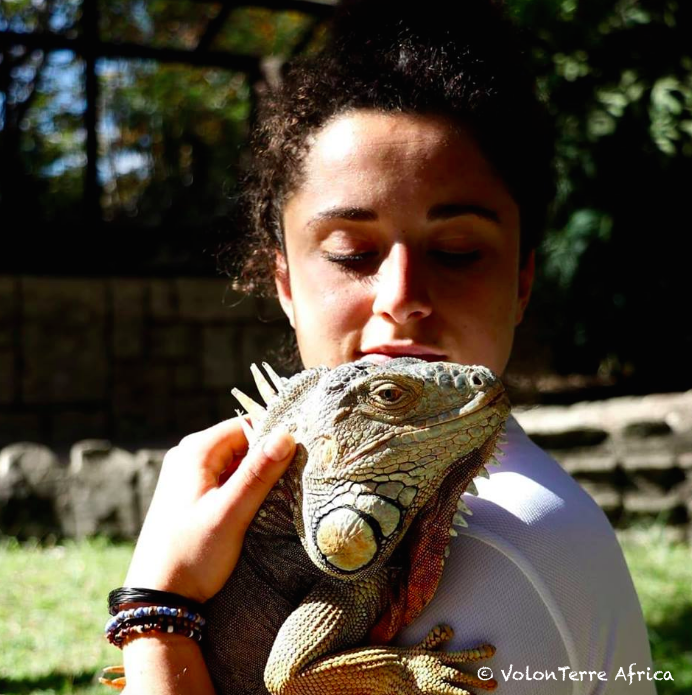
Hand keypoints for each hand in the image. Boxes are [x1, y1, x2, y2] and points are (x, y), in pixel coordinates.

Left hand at [124, 417, 294, 602]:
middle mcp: (187, 456)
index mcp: (195, 451)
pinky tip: (260, 505)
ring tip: (281, 494)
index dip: (273, 437)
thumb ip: (259, 473)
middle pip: (241, 442)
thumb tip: (286, 434)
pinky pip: (225, 478)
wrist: (158, 597)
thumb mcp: (231, 513)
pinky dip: (245, 487)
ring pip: (235, 461)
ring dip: (258, 474)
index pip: (245, 425)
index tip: (299, 455)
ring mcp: (187, 476)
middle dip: (268, 457)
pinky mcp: (190, 495)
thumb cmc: (192, 554)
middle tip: (295, 478)